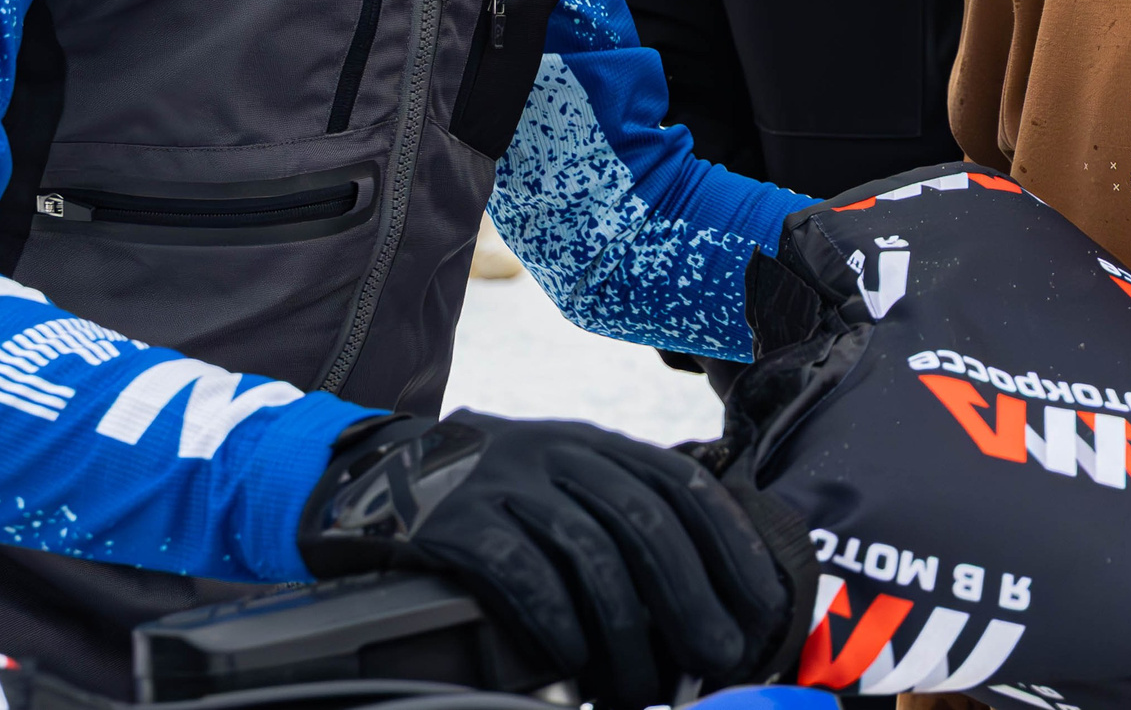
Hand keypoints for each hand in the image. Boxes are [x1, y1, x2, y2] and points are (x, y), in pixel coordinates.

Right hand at [297, 412, 803, 706]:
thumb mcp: (555, 486)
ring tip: (642, 689)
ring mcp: (504, 483)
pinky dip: (555, 622)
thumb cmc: (487, 502)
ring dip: (627, 633)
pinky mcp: (456, 522)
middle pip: (645, 522)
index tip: (759, 604)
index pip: (681, 486)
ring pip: (590, 554)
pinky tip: (571, 662)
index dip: (727, 545)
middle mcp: (556, 453)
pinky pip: (522, 572)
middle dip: (692, 596)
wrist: (372, 478)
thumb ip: (616, 524)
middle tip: (719, 656)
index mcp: (591, 445)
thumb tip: (700, 609)